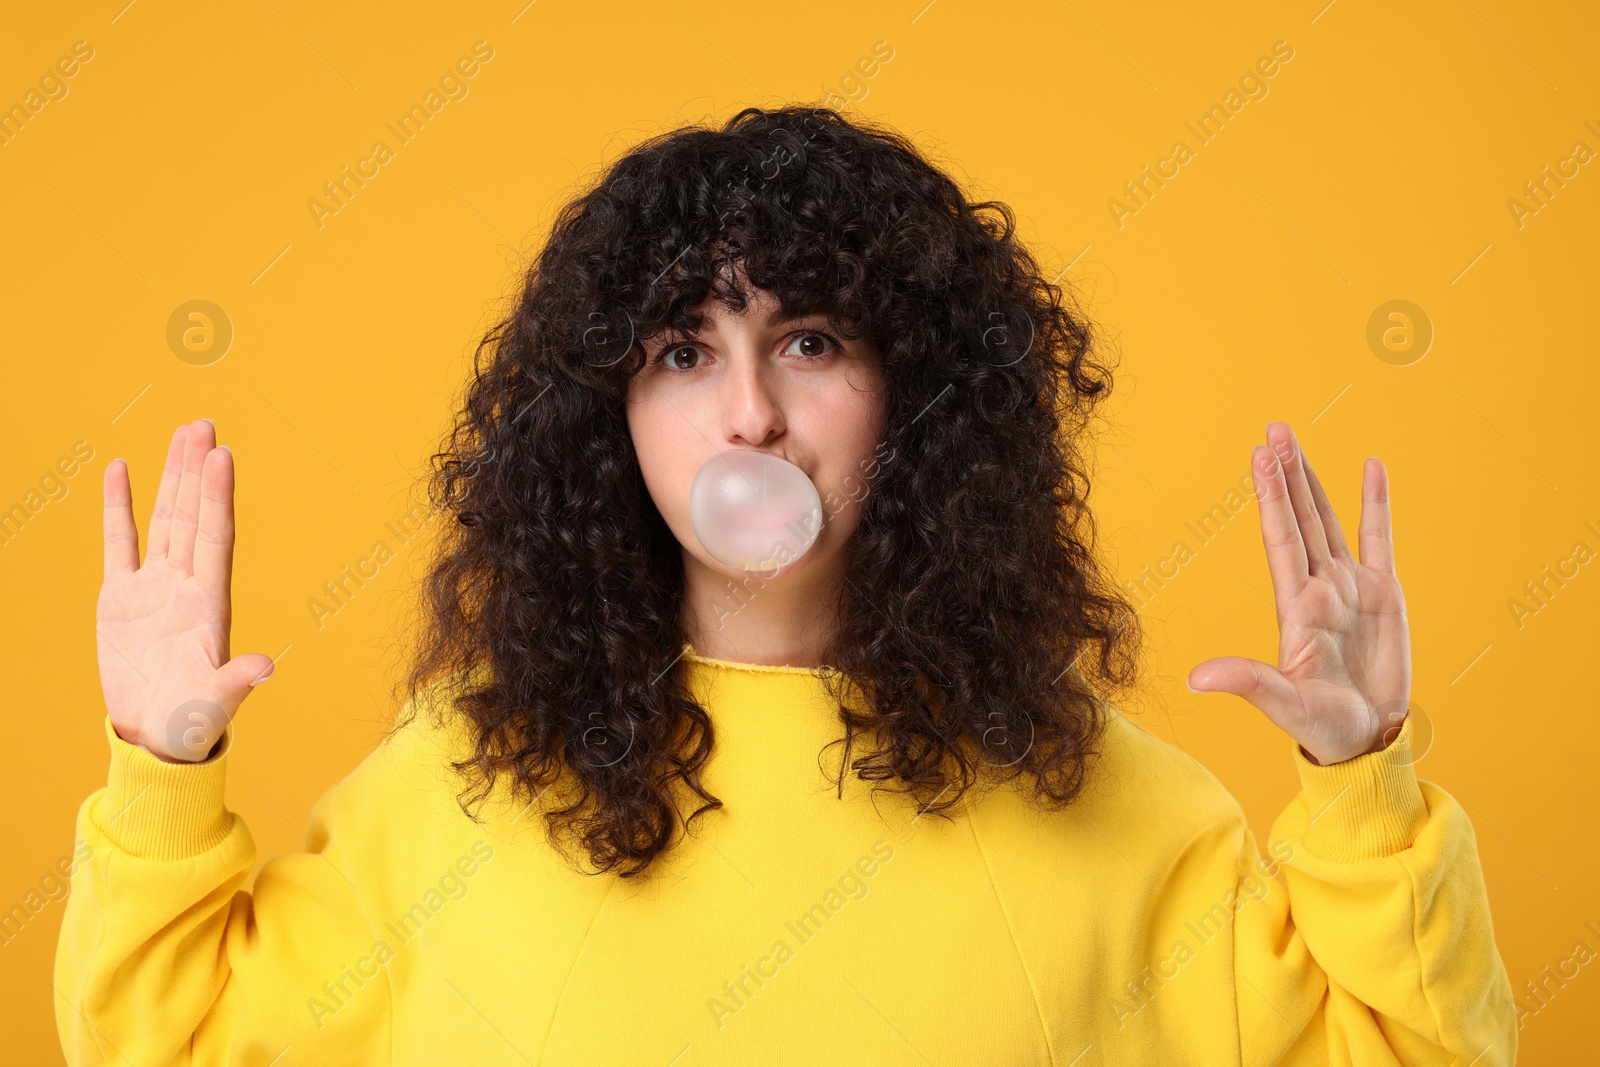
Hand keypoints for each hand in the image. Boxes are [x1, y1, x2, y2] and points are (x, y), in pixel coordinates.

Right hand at [98, 419, 275, 763]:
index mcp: (210, 604)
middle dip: (197, 470)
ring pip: (163, 518)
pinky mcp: (119, 597)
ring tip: (182, 432)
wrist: (158, 737)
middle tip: (203, 423)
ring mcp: (153, 587)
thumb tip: (267, 666)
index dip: (218, 497)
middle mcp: (186, 585)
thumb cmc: (194, 724)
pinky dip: (118, 506)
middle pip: (193, 516)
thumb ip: (237, 682)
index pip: (216, 537)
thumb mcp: (216, 704)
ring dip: (171, 477)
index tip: (223, 455)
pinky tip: (120, 468)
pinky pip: (119, 542)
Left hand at [1186, 422, 1410, 766]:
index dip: (1271, 495)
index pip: (1279, 537)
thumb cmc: (1320, 726)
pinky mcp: (1382, 594)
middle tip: (1274, 427)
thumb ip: (1246, 683)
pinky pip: (1378, 538)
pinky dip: (1376, 504)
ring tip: (1295, 439)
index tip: (1259, 455)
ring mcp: (1349, 587)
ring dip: (1313, 480)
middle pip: (1298, 517)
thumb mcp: (1282, 704)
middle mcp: (1317, 586)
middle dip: (1287, 472)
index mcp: (1294, 605)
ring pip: (1327, 520)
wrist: (1364, 740)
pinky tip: (1372, 469)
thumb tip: (1196, 679)